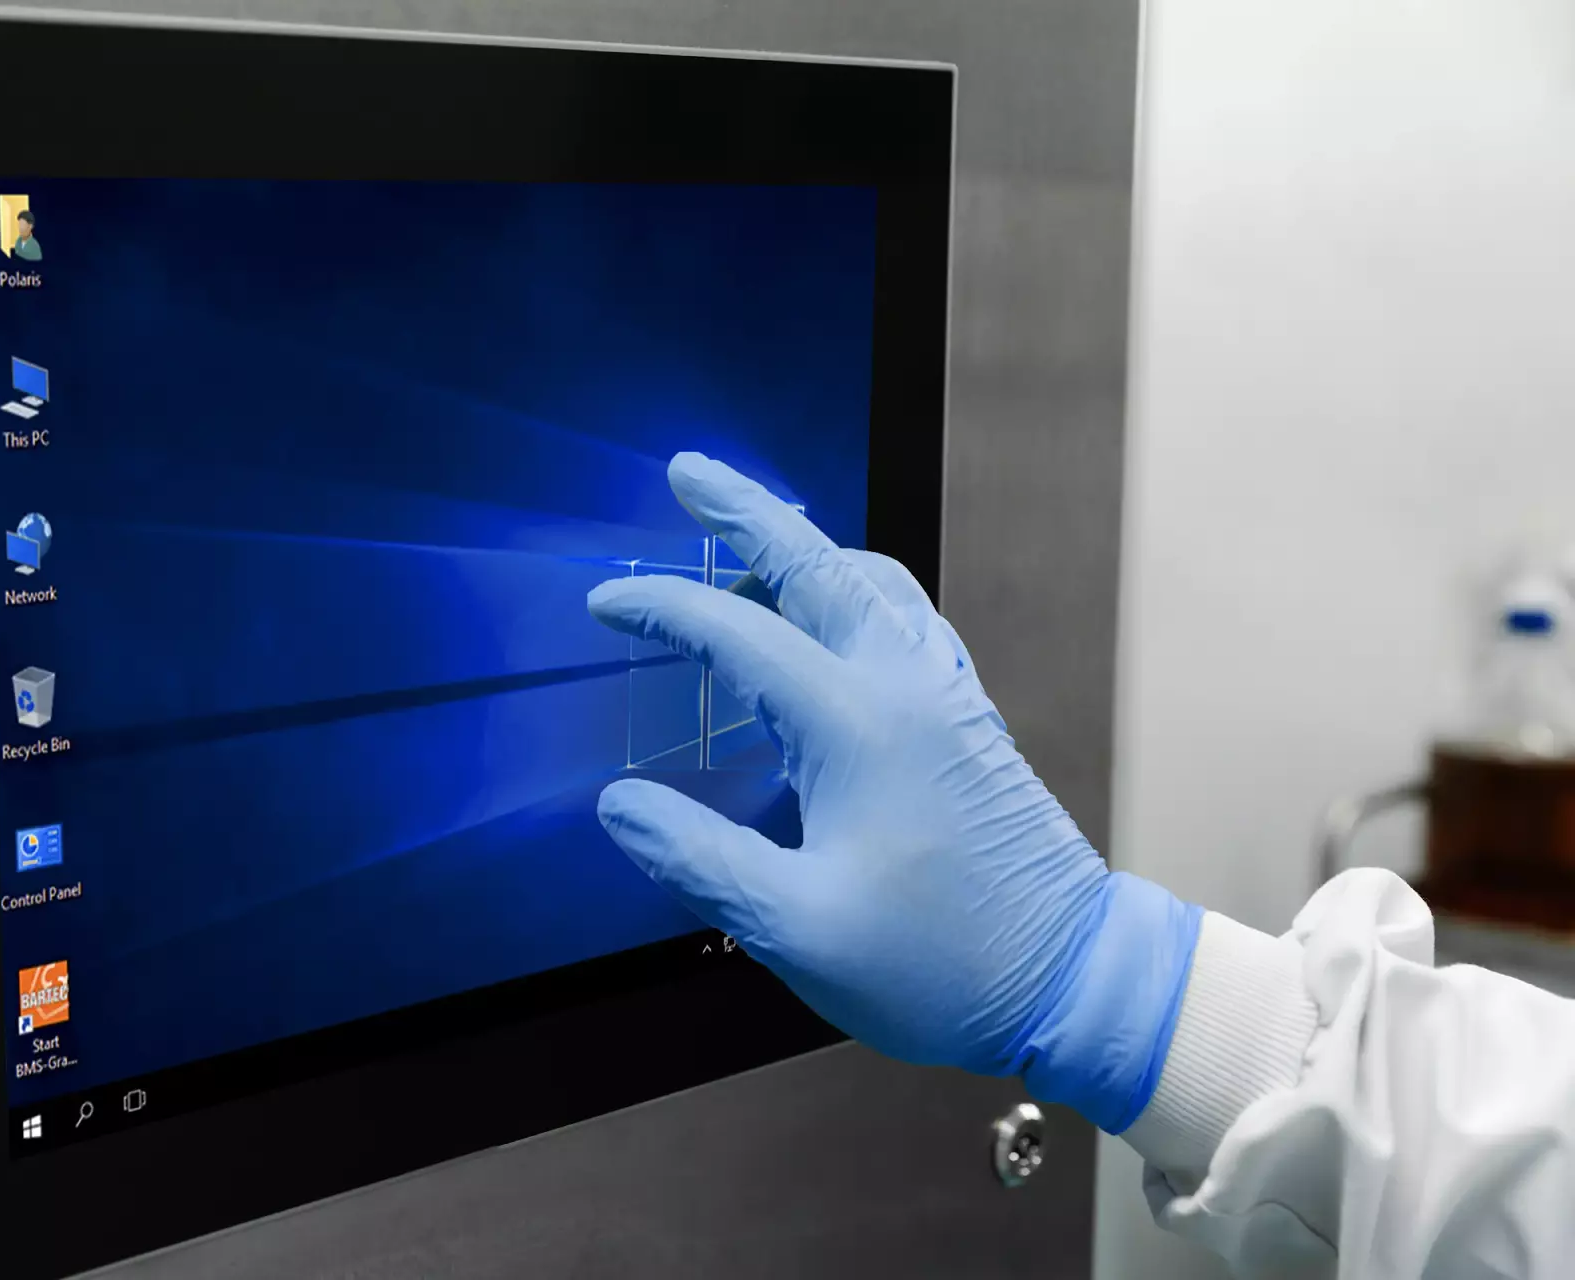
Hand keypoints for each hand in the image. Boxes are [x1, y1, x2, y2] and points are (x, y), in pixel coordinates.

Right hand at [586, 453, 1199, 1131]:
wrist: (1072, 978)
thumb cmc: (942, 963)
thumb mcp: (795, 926)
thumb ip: (698, 858)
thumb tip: (623, 807)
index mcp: (855, 724)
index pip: (736, 633)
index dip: (663, 609)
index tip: (607, 604)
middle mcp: (905, 687)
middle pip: (816, 562)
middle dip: (746, 510)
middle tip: (691, 474)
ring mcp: (945, 696)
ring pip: (869, 582)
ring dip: (803, 550)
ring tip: (746, 554)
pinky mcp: (967, 720)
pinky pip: (903, 619)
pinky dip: (851, 592)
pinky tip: (831, 621)